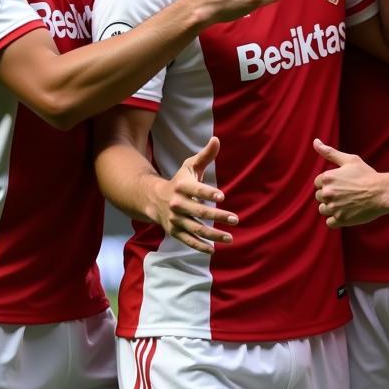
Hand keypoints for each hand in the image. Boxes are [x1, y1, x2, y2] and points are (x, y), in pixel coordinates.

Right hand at [148, 136, 237, 252]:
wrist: (153, 199)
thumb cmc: (179, 181)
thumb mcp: (189, 166)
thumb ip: (205, 155)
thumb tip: (216, 139)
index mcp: (181, 186)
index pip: (196, 190)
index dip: (208, 193)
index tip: (222, 197)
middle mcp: (176, 204)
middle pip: (199, 212)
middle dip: (218, 216)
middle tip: (235, 219)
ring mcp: (175, 219)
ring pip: (195, 229)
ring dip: (213, 234)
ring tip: (230, 237)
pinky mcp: (174, 231)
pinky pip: (188, 241)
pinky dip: (200, 246)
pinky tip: (214, 249)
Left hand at [313, 138, 388, 227]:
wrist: (382, 192)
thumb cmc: (367, 175)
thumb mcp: (349, 159)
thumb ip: (329, 152)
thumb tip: (315, 141)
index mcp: (327, 177)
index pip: (318, 183)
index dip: (330, 183)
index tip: (343, 184)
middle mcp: (327, 192)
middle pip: (319, 197)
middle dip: (330, 195)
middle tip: (347, 193)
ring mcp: (333, 207)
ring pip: (323, 210)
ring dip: (332, 208)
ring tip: (346, 203)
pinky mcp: (340, 219)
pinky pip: (329, 222)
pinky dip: (337, 219)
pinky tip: (347, 213)